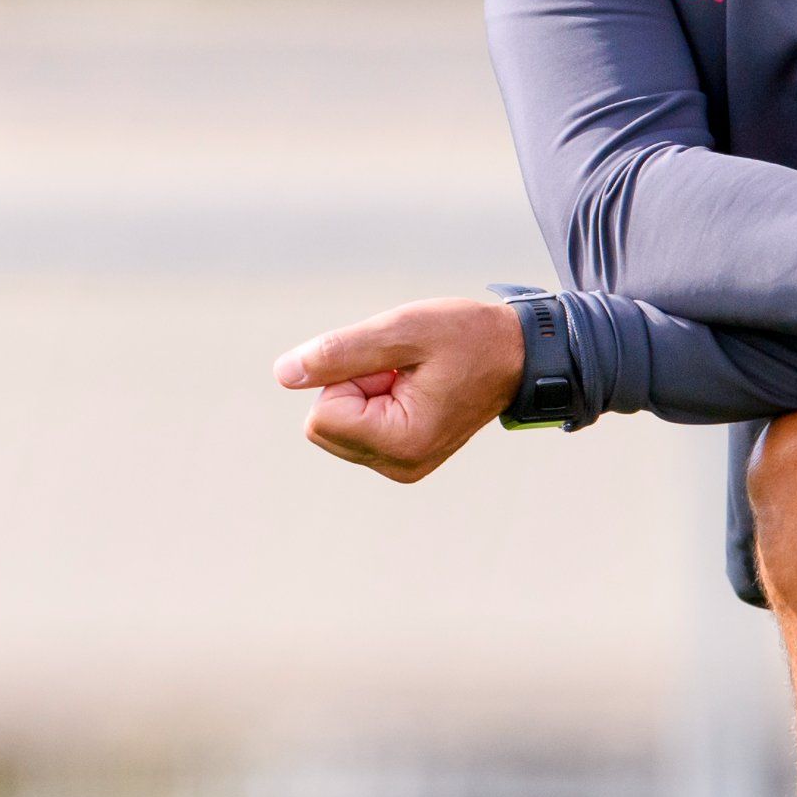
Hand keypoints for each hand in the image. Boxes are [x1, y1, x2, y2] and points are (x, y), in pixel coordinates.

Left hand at [274, 297, 524, 481]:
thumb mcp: (402, 330)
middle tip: (402, 370)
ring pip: (335, 426)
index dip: (347, 377)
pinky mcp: (399, 459)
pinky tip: (411, 389)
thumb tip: (284, 374)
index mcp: (401, 443)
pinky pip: (354, 427)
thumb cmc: (466, 336)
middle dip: (352, 386)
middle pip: (324, 424)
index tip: (394, 366)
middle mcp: (398, 466)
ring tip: (410, 378)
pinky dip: (373, 401)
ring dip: (363, 392)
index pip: (321, 415)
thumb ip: (339, 353)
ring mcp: (399, 466)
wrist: (513, 355)